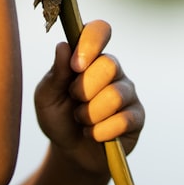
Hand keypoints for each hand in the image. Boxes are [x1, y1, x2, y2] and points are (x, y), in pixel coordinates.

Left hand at [34, 20, 143, 174]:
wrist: (69, 153)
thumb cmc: (57, 119)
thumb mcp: (46, 98)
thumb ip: (55, 74)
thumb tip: (63, 45)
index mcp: (89, 57)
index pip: (100, 30)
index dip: (91, 43)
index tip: (76, 65)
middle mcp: (113, 70)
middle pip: (109, 65)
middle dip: (84, 89)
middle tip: (74, 102)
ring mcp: (127, 93)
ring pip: (114, 95)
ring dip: (89, 114)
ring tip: (82, 121)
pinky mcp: (137, 117)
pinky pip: (122, 121)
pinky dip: (99, 132)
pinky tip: (94, 134)